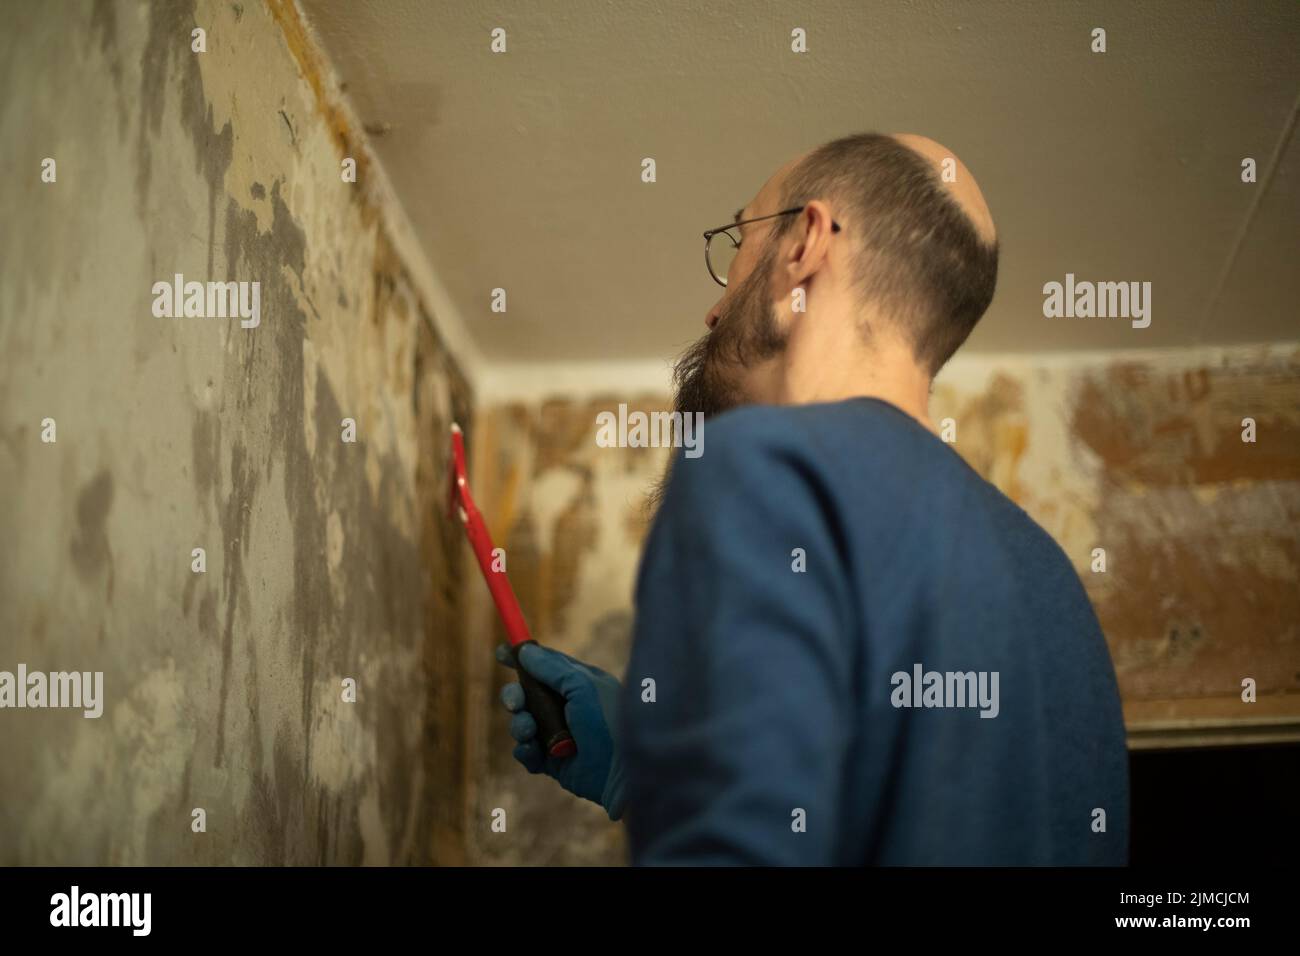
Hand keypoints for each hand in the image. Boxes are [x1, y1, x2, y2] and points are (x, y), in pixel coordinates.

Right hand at [496, 642, 625, 820]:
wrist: (621, 772)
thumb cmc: (607, 722)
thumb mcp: (582, 686)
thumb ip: (552, 668)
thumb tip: (526, 650)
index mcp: (578, 684)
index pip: (545, 666)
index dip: (522, 659)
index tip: (500, 653)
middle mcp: (566, 707)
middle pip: (526, 694)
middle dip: (515, 696)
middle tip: (515, 703)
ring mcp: (558, 734)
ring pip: (521, 722)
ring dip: (520, 725)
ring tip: (530, 732)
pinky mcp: (551, 761)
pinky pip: (525, 752)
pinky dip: (525, 750)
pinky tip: (535, 751)